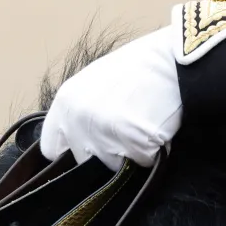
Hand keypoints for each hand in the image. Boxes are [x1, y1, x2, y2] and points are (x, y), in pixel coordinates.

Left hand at [40, 27, 181, 169]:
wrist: (174, 58)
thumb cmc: (138, 66)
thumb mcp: (95, 80)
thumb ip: (78, 111)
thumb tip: (72, 143)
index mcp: (65, 103)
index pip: (52, 149)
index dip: (72, 148)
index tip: (89, 145)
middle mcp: (78, 121)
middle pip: (84, 161)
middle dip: (103, 152)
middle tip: (125, 127)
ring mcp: (105, 135)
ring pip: (112, 166)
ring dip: (128, 154)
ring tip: (143, 123)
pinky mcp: (133, 145)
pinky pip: (139, 163)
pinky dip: (150, 153)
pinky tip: (156, 127)